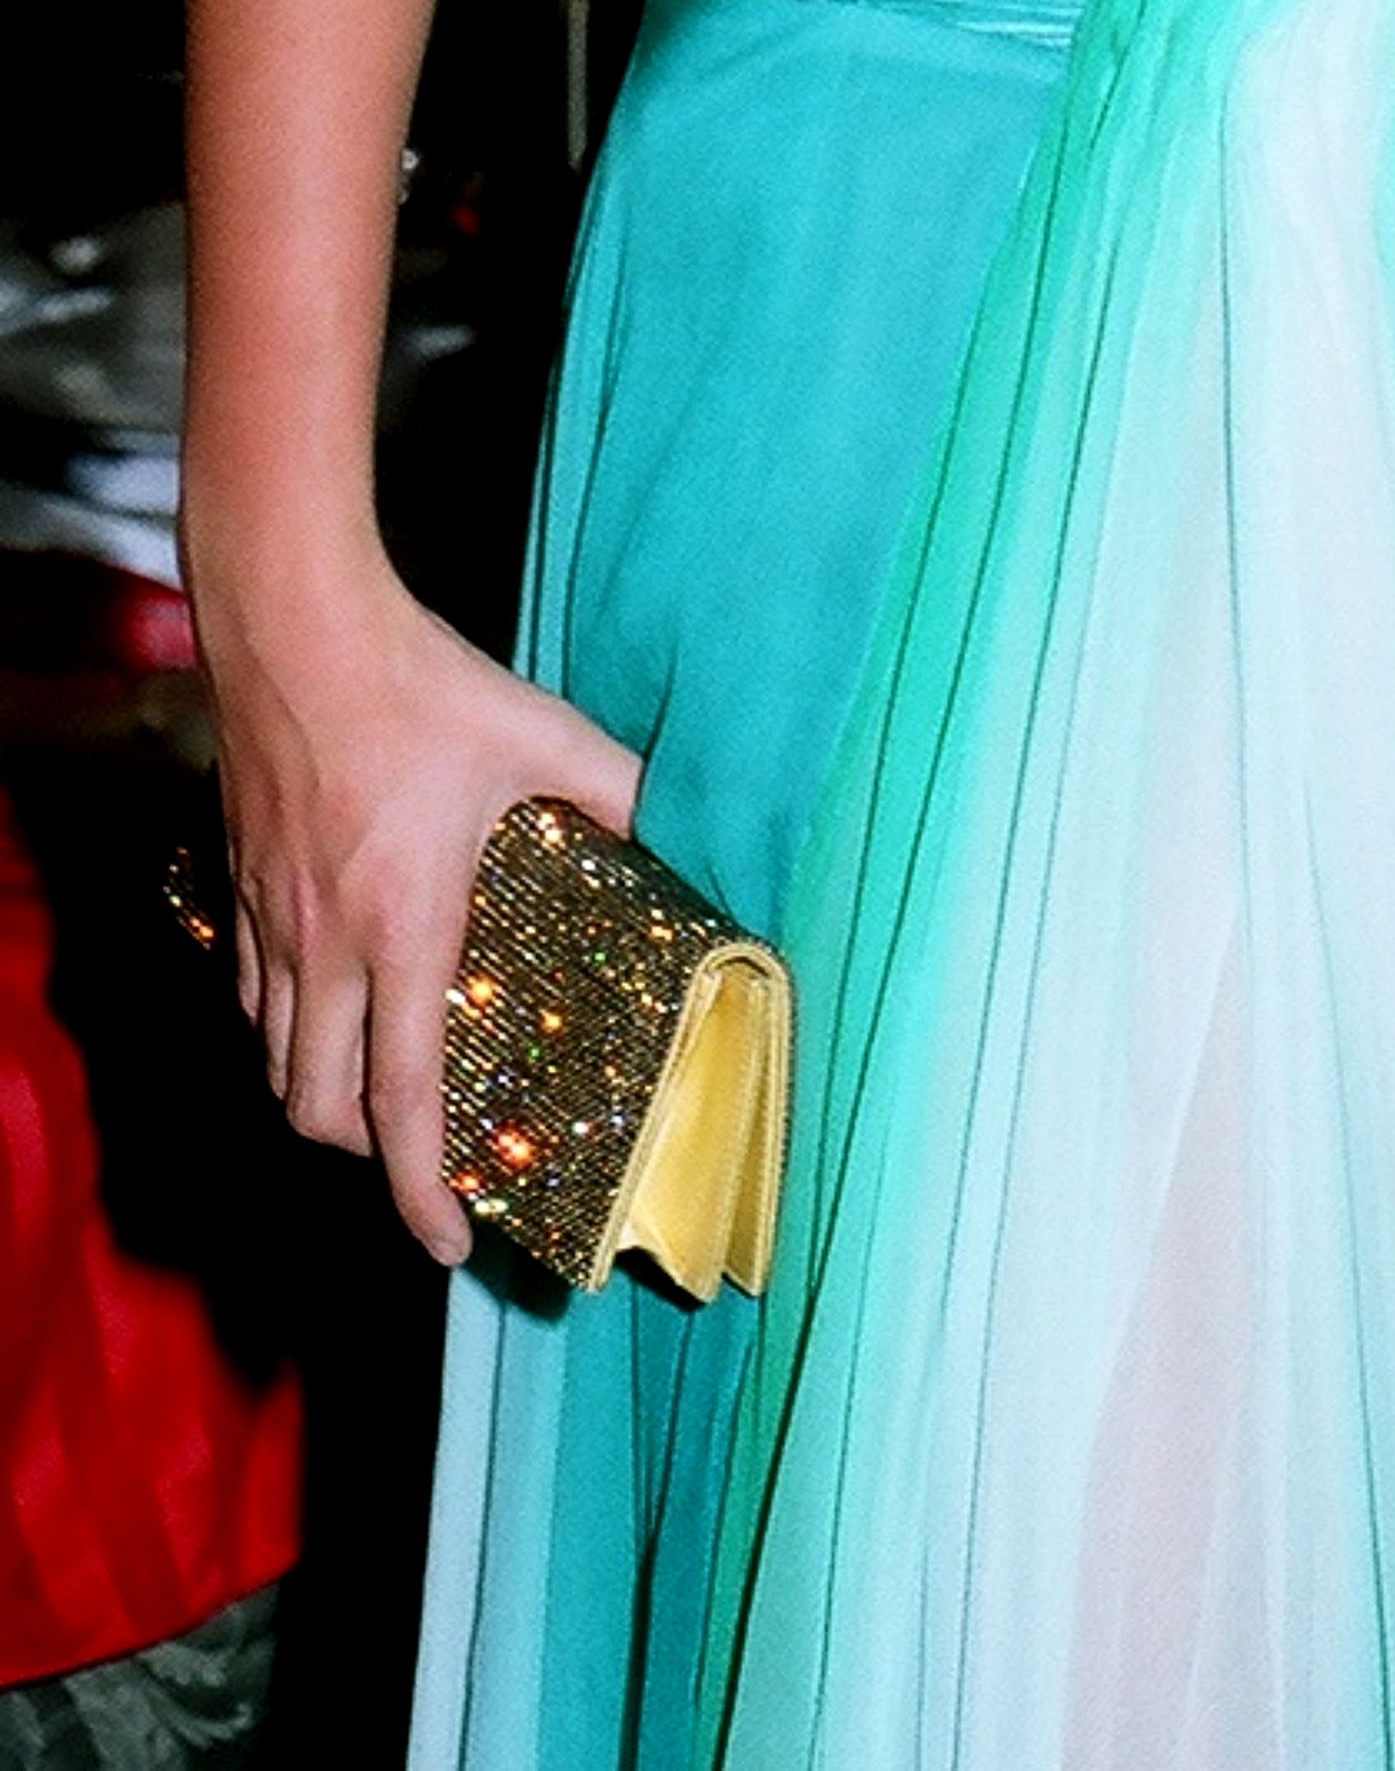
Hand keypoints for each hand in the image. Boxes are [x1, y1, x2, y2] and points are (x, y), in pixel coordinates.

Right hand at [204, 564, 643, 1260]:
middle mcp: (324, 947)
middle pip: (320, 1111)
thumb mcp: (538, 734)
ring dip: (324, 1101)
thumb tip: (679, 825)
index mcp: (405, 928)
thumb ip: (616, 788)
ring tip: (384, 1098)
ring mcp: (269, 921)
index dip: (422, 1193)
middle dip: (371, 1161)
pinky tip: (329, 1007)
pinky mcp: (238, 888)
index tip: (447, 1248)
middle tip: (427, 1162)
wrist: (295, 624)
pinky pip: (251, 999)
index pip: (404, 1101)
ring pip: (275, 1063)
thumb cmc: (419, 684)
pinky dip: (286, 1034)